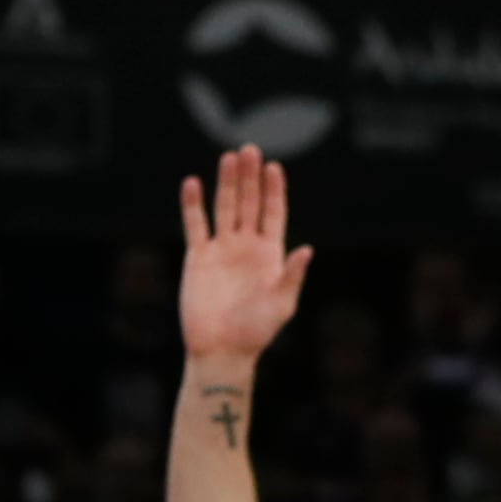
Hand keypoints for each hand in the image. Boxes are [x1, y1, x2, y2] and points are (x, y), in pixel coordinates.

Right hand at [177, 145, 311, 363]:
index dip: (274, 190)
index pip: (273, 212)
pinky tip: (193, 184)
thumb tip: (307, 249)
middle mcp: (246, 245)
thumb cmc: (256, 331)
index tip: (273, 167)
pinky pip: (195, 226)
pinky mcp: (197, 258)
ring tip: (229, 158)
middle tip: (250, 150)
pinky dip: (193, 205)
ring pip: (224, 208)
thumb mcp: (282, 303)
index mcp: (270, 253)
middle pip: (249, 202)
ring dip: (226, 183)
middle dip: (250, 177)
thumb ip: (292, 275)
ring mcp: (221, 249)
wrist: (221, 351)